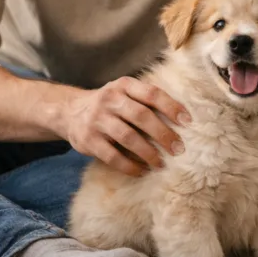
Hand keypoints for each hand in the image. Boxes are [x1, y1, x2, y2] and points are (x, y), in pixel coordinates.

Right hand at [64, 77, 190, 176]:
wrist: (70, 111)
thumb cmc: (110, 104)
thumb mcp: (124, 92)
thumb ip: (145, 100)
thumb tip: (182, 119)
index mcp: (124, 85)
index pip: (152, 93)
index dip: (171, 106)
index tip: (188, 121)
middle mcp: (110, 99)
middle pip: (141, 116)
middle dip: (163, 134)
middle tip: (178, 149)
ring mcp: (97, 119)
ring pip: (128, 138)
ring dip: (148, 153)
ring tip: (161, 164)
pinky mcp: (88, 140)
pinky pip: (112, 156)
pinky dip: (129, 166)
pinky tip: (142, 171)